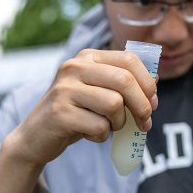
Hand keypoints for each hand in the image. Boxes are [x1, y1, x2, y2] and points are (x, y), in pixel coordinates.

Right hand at [9, 49, 157, 166]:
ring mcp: (65, 89)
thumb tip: (156, 79)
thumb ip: (124, 83)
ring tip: (107, 126)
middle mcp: (74, 67)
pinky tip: (89, 133)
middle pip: (125, 81)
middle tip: (145, 122)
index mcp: (87, 56)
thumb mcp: (100, 91)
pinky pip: (99, 126)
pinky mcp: (60, 114)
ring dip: (119, 123)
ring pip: (114, 104)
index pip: (129, 60)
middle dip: (142, 105)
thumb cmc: (76, 112)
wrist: (36, 136)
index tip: (154, 102)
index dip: (148, 83)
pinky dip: (101, 136)